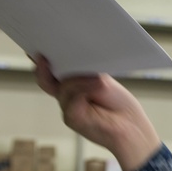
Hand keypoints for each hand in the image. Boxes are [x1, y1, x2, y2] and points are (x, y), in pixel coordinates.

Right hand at [32, 54, 160, 170]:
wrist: (131, 127)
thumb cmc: (119, 105)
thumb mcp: (100, 79)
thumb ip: (82, 72)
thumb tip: (68, 62)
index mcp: (72, 85)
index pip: (51, 70)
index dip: (43, 58)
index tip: (40, 42)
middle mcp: (65, 96)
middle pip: (46, 78)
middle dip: (46, 63)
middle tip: (48, 51)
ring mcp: (66, 107)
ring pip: (63, 86)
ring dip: (80, 79)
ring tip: (99, 78)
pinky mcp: (71, 117)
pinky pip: (71, 98)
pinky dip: (85, 88)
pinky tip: (99, 84)